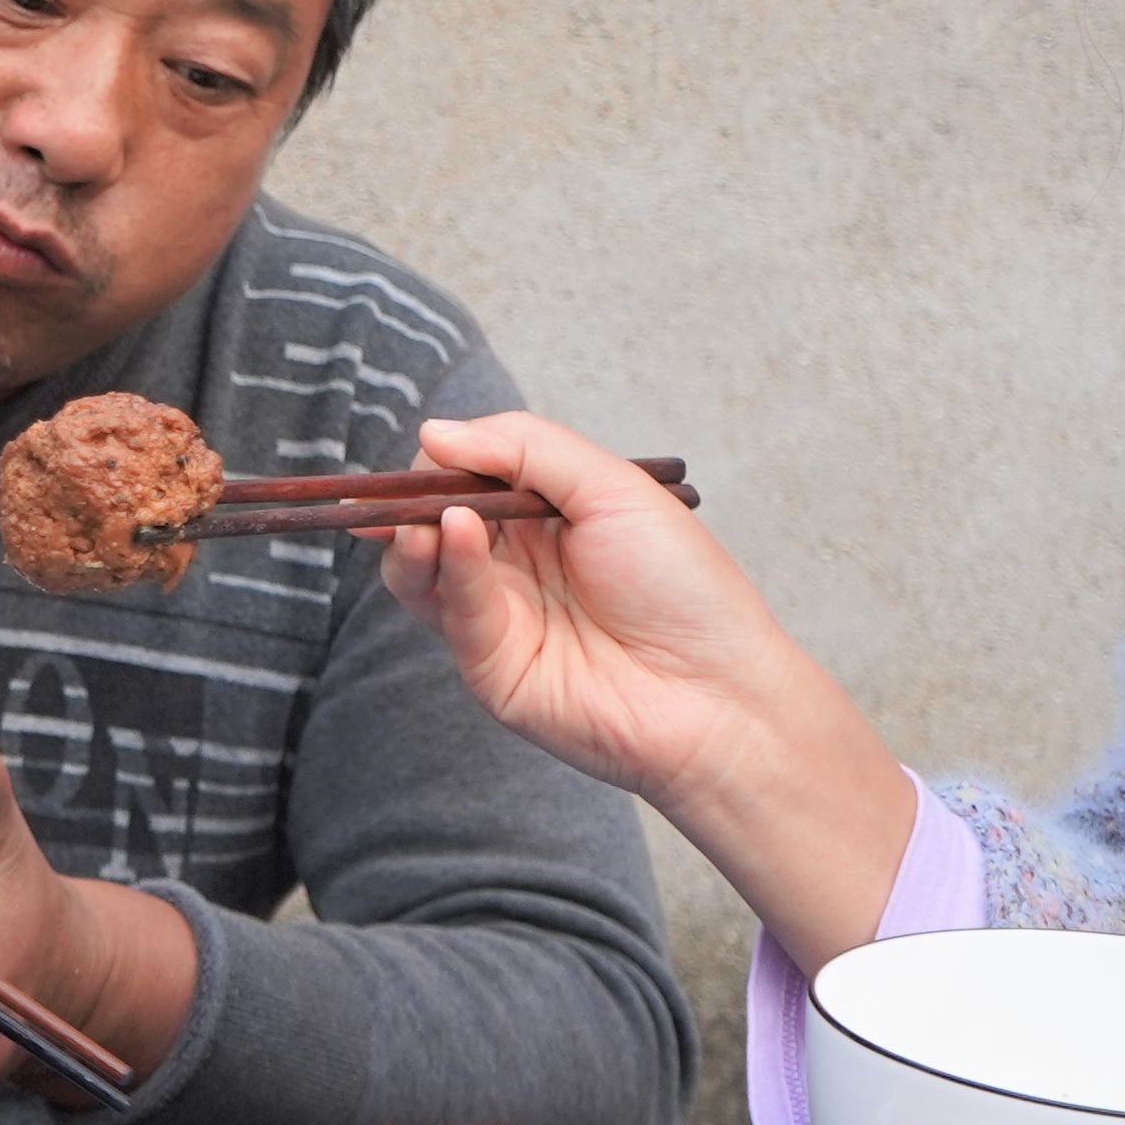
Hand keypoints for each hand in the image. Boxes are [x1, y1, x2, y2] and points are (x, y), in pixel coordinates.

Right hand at [376, 410, 911, 970]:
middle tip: (405, 486)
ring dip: (412, 535)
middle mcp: (517, 565)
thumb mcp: (612, 487)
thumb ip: (526, 447)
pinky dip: (449, 566)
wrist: (718, 693)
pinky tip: (457, 532)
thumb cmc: (684, 588)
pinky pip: (453, 609)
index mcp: (549, 518)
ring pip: (422, 570)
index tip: (432, 445)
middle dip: (414, 499)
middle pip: (435, 521)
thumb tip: (435, 431)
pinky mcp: (489, 667)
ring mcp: (500, 617)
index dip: (445, 460)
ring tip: (425, 516)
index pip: (471, 477)